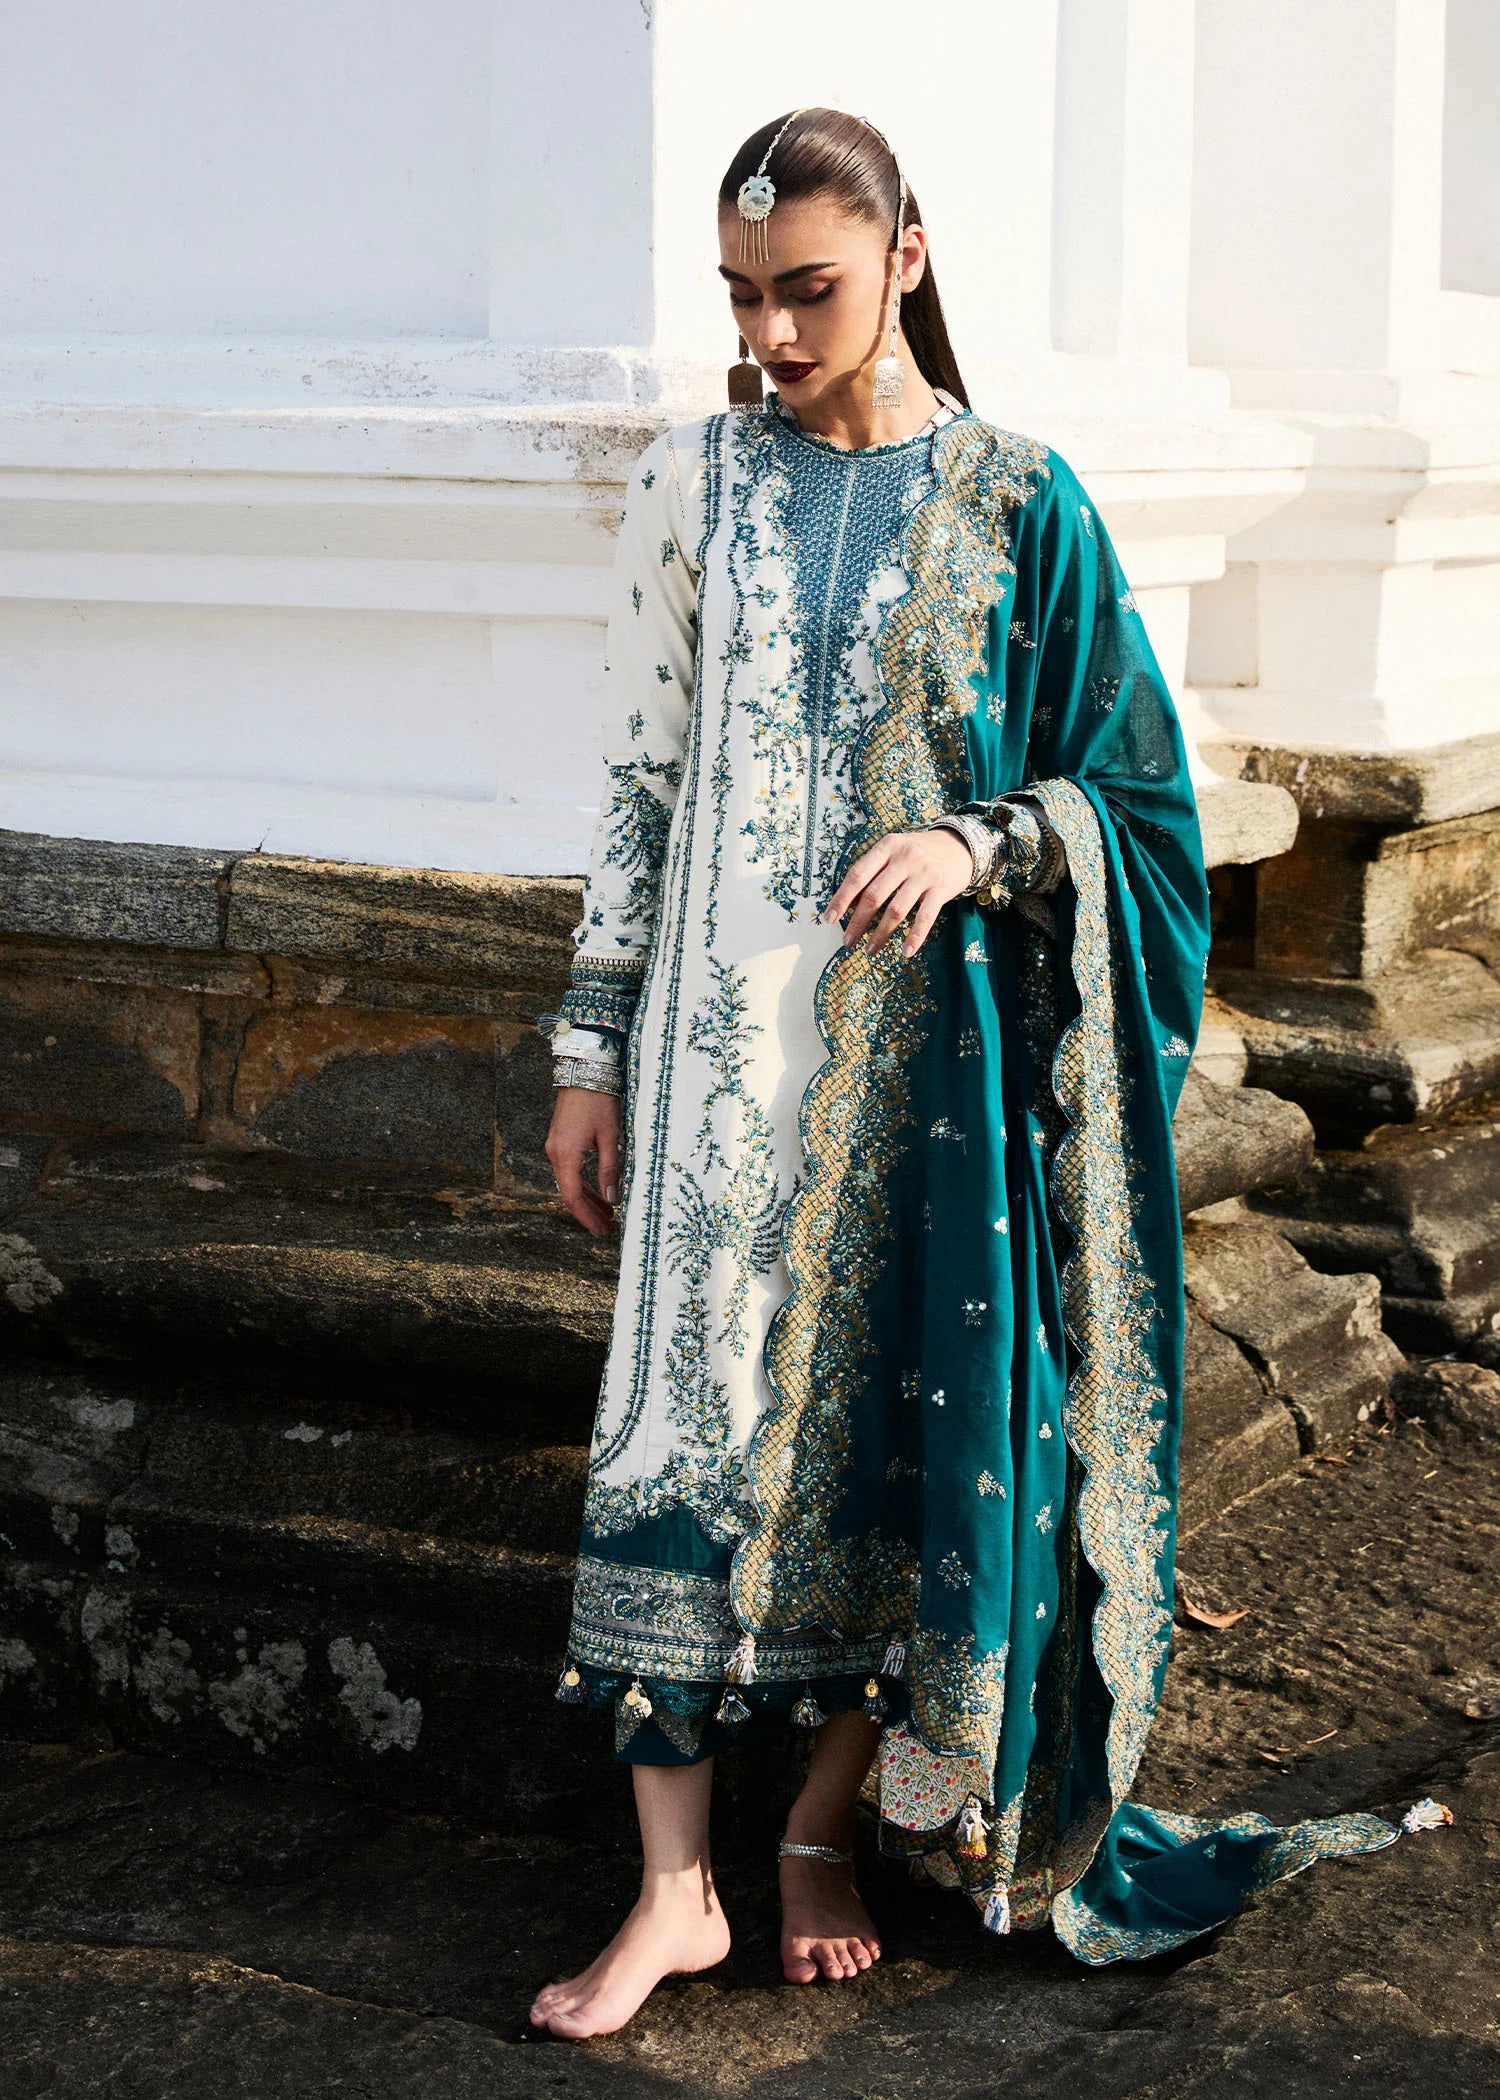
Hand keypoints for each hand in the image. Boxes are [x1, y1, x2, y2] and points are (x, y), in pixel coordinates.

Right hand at [546, 1085, 621, 1237]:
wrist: (583, 1070)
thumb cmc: (599, 1101)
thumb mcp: (610, 1137)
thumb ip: (610, 1169)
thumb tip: (613, 1198)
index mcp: (566, 1154)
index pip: (572, 1197)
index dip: (587, 1217)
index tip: (601, 1230)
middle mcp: (555, 1153)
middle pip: (569, 1192)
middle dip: (588, 1212)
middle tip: (607, 1227)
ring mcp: (555, 1146)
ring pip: (569, 1182)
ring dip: (587, 1198)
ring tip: (607, 1212)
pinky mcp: (560, 1140)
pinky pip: (569, 1170)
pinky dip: (583, 1183)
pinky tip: (598, 1190)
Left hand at [820, 827, 973, 955]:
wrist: (960, 845)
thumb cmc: (919, 851)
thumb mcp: (894, 851)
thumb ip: (873, 872)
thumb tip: (847, 903)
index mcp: (887, 847)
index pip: (857, 875)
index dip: (841, 899)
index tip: (829, 919)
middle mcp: (904, 859)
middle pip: (874, 895)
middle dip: (857, 922)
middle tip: (847, 941)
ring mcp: (924, 875)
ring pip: (896, 910)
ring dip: (881, 934)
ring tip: (870, 950)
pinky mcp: (941, 890)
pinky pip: (925, 918)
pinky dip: (914, 937)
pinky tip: (905, 952)